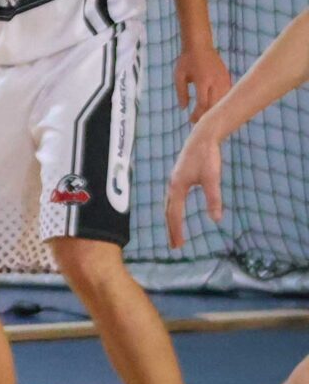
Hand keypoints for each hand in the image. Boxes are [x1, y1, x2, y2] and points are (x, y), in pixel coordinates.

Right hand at [164, 124, 223, 250]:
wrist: (202, 137)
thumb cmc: (208, 157)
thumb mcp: (213, 178)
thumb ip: (214, 198)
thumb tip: (217, 219)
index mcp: (177, 187)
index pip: (174, 214)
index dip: (176, 230)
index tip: (179, 245)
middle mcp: (172, 186)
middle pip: (168, 212)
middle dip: (171, 229)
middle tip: (175, 246)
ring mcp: (173, 181)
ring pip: (168, 205)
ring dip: (170, 220)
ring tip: (175, 233)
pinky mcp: (178, 178)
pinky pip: (171, 199)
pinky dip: (172, 210)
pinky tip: (177, 211)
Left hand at [176, 44, 232, 122]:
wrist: (200, 46)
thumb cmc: (187, 61)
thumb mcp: (179, 76)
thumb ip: (181, 93)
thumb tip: (183, 109)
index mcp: (203, 80)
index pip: (203, 103)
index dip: (198, 114)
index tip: (191, 121)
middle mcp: (216, 81)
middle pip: (215, 105)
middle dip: (207, 116)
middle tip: (198, 124)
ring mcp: (224, 80)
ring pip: (224, 101)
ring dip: (216, 111)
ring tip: (207, 119)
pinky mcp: (228, 78)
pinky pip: (228, 95)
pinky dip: (222, 104)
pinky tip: (216, 110)